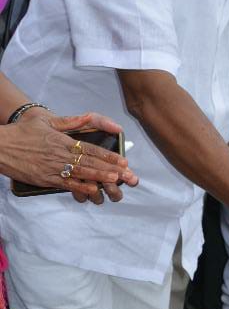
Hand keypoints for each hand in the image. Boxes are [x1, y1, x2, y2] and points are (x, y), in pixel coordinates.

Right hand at [2, 110, 137, 203]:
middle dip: (109, 169)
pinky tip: (92, 190)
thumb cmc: (23, 131)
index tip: (122, 160)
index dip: (107, 156)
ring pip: (80, 174)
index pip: (90, 148)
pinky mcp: (44, 179)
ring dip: (99, 178)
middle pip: (89, 162)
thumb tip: (93, 118)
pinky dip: (80, 188)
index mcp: (61, 140)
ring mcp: (52, 168)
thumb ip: (73, 121)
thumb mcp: (47, 120)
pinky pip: (65, 184)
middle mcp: (59, 154)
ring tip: (114, 181)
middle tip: (126, 174)